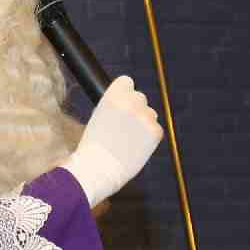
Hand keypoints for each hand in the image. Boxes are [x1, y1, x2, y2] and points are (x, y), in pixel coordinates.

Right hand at [60, 75, 161, 205]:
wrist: (98, 168)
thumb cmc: (93, 146)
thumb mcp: (98, 116)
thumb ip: (115, 105)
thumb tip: (129, 102)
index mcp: (114, 94)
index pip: (127, 82)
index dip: (124, 94)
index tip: (120, 105)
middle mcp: (132, 101)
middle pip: (140, 98)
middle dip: (135, 109)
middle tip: (124, 127)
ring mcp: (145, 116)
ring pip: (150, 113)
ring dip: (143, 123)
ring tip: (127, 140)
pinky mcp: (155, 131)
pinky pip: (156, 129)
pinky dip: (149, 137)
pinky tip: (136, 147)